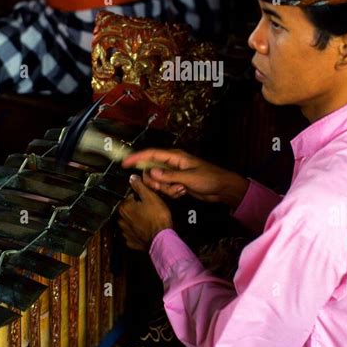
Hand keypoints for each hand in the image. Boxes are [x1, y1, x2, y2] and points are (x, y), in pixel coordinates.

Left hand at [117, 175, 172, 250]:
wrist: (162, 239)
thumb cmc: (158, 219)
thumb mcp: (151, 196)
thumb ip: (139, 186)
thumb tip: (133, 178)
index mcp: (124, 208)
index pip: (128, 196)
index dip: (138, 195)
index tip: (146, 197)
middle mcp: (122, 220)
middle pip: (128, 209)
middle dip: (136, 207)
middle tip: (149, 207)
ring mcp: (126, 232)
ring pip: (129, 222)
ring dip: (136, 219)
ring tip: (149, 218)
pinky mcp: (132, 241)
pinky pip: (133, 233)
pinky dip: (138, 231)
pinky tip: (146, 229)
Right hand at [122, 148, 248, 209]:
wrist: (222, 188)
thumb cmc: (209, 178)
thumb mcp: (188, 177)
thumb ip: (168, 176)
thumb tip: (151, 172)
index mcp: (175, 157)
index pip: (151, 154)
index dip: (136, 157)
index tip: (125, 163)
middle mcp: (172, 163)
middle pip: (152, 171)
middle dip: (157, 182)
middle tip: (170, 187)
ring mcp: (174, 173)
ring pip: (158, 182)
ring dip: (167, 189)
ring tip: (181, 189)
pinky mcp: (177, 182)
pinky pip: (166, 188)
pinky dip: (172, 192)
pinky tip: (183, 191)